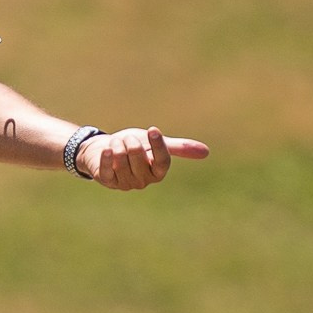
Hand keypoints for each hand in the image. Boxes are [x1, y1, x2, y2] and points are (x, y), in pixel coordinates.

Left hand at [76, 126, 208, 190]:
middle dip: (130, 140)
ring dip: (117, 144)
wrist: (105, 149)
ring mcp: (125, 183)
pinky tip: (107, 149)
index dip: (158, 145)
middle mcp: (143, 180)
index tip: (152, 129)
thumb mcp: (155, 143)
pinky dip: (106, 156)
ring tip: (116, 143)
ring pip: (121, 158)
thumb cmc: (134, 146)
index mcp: (158, 172)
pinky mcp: (107, 181)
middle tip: (127, 139)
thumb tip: (206, 152)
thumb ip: (178, 147)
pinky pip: (107, 168)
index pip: (162, 160)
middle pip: (138, 155)